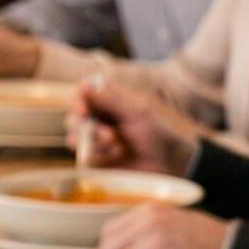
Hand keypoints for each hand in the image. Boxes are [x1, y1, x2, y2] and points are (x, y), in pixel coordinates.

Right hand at [71, 76, 199, 176]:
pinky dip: (96, 155)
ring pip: (76, 137)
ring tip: (115, 145)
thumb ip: (109, 99)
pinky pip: (83, 157)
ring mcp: (99, 141)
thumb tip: (84, 85)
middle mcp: (102, 119)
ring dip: (94, 140)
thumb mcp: (137, 112)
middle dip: (84, 124)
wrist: (173, 163)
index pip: (83, 96)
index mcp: (111, 102)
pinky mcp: (99, 160)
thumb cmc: (160, 132)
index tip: (82, 111)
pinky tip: (115, 155)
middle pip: (75, 117)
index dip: (78, 101)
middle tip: (103, 132)